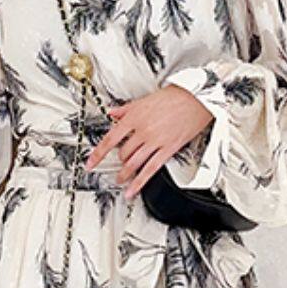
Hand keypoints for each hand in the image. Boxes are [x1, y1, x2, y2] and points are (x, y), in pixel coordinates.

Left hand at [84, 84, 213, 199]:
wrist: (196, 99)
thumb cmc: (174, 96)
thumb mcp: (145, 99)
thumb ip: (126, 109)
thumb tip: (112, 112)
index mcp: (134, 117)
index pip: (110, 139)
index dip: (98, 153)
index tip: (90, 162)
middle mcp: (142, 131)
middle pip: (123, 152)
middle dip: (118, 160)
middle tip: (116, 164)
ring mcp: (155, 142)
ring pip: (133, 163)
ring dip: (124, 174)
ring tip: (120, 179)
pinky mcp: (168, 150)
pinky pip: (150, 170)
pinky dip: (139, 182)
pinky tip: (132, 190)